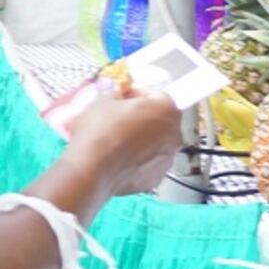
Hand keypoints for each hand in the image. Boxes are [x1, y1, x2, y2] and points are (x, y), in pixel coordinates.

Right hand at [60, 82, 181, 199]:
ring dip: (140, 138)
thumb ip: (113, 92)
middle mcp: (175, 135)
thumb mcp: (102, 101)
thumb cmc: (100, 131)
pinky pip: (148, 163)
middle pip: (159, 120)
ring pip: (155, 143)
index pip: (157, 95)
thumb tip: (113, 90)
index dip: (137, 94)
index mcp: (167, 110)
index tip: (123, 97)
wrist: (92, 168)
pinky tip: (117, 157)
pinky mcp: (157, 177)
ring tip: (115, 139)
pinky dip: (136, 159)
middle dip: (140, 116)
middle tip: (118, 117)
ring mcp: (168, 159)